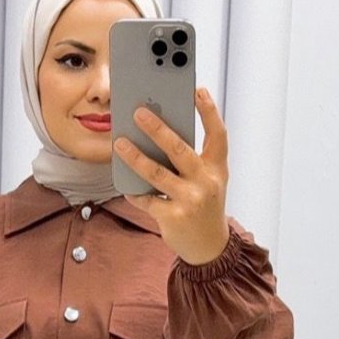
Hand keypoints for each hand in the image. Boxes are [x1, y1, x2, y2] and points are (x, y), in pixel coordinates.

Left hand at [115, 87, 230, 265]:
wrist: (209, 247)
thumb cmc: (204, 206)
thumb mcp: (208, 180)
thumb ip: (192, 159)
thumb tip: (158, 134)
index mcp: (217, 168)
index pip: (218, 135)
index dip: (209, 111)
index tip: (197, 90)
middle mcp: (206, 182)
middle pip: (179, 149)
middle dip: (158, 129)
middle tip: (138, 112)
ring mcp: (190, 201)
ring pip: (157, 174)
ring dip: (135, 157)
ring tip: (120, 142)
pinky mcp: (173, 218)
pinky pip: (147, 200)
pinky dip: (134, 191)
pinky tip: (125, 183)